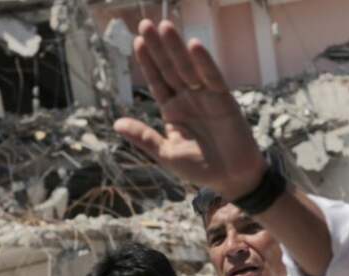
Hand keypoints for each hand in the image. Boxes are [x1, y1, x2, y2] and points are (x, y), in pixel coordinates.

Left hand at [114, 20, 266, 200]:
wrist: (232, 179)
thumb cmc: (200, 168)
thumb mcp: (167, 154)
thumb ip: (144, 137)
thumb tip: (116, 123)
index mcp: (173, 111)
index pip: (157, 81)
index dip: (148, 62)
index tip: (138, 42)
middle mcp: (188, 99)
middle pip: (170, 68)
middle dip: (158, 47)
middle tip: (145, 24)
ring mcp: (206, 98)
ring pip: (188, 68)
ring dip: (176, 48)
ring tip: (164, 27)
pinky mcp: (224, 100)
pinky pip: (212, 78)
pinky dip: (204, 62)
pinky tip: (193, 46)